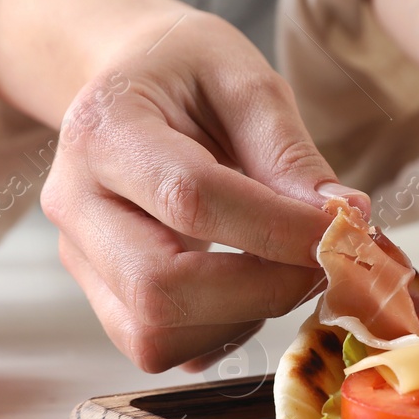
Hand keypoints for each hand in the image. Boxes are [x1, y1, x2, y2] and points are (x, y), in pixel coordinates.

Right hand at [0, 0, 366, 371]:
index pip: (191, 199)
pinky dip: (219, 332)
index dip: (278, 229)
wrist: (125, 80)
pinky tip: (247, 286)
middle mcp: (75, 200)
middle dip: (262, 290)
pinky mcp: (97, 293)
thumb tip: (343, 219)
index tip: (343, 232)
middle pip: (159, 287)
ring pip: (155, 332)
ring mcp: (78, 255)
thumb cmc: (185, 72)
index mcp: (105, 128)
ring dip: (243, 317)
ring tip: (284, 269)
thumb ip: (288, 150)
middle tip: (322, 263)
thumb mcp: (244, 78)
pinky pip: (157, 346)